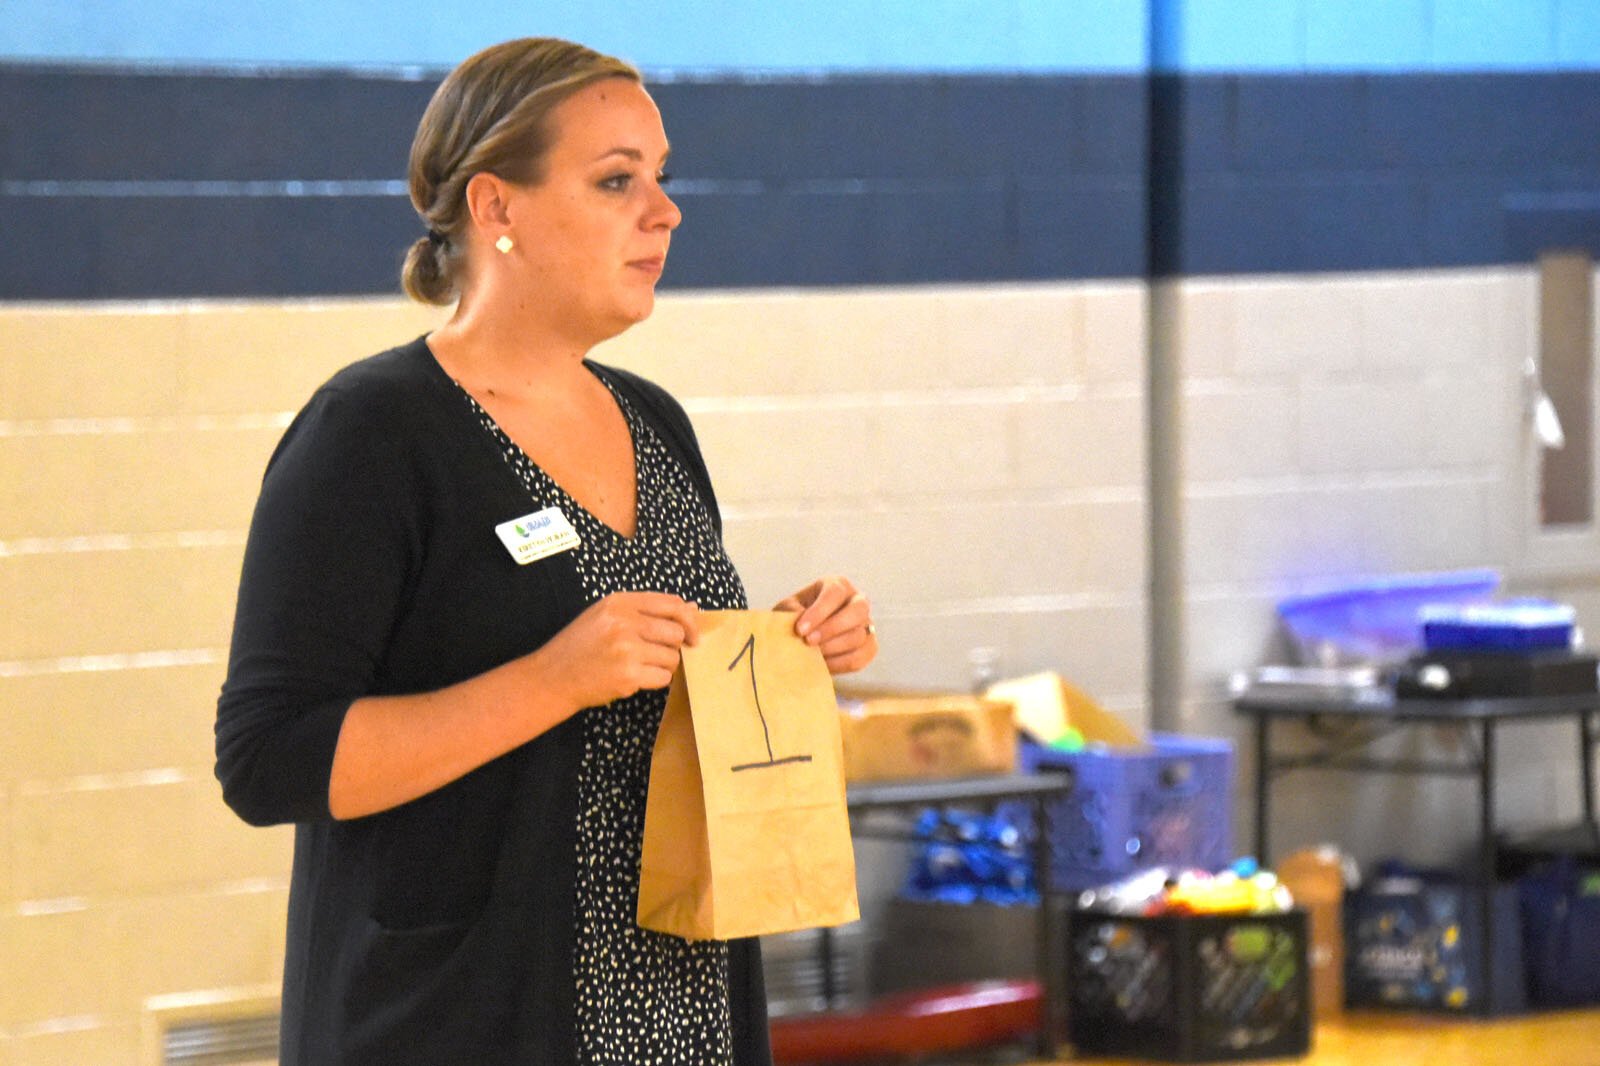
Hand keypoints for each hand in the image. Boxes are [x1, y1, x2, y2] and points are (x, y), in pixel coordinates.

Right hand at [534, 591, 698, 709]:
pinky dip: (655, 680)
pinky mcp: (628, 676)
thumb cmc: (582, 645)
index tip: (692, 633)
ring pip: (672, 657)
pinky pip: (663, 677)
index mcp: (619, 602)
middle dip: (674, 646)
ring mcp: (626, 649)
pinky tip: (635, 677)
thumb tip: (692, 607)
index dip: (689, 619)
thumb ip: (648, 610)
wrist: (554, 677)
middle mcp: (623, 622)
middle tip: (657, 653)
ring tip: (640, 665)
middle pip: (676, 633)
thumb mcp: (607, 615)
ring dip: (663, 665)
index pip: (671, 604)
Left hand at [774, 575, 876, 674]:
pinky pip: (860, 657)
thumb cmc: (795, 619)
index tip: (800, 630)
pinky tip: (823, 664)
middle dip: (832, 628)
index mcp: (837, 586)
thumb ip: (791, 613)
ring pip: (858, 636)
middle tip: (808, 641)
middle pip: (857, 611)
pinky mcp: (869, 646)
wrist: (804, 639)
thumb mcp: (788, 610)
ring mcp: (867, 624)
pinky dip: (840, 664)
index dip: (819, 612)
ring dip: (833, 648)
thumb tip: (798, 621)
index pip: (834, 593)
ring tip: (812, 654)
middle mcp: (857, 601)